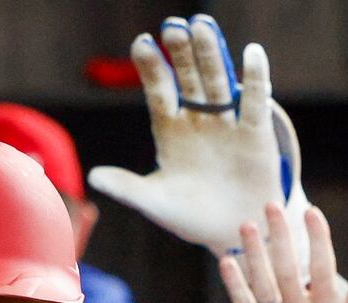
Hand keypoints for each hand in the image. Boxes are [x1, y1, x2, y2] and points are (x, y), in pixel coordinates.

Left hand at [88, 16, 308, 269]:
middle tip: (173, 26)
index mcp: (170, 132)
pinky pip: (255, 102)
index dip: (151, 68)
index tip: (141, 42)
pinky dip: (255, 79)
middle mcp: (198, 120)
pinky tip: (251, 53)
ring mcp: (227, 124)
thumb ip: (127, 188)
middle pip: (187, 79)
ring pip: (217, 82)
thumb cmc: (191, 217)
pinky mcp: (255, 134)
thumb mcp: (155, 203)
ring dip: (210, 54)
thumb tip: (92, 177)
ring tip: (202, 25)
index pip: (158, 92)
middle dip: (180, 53)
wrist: (234, 233)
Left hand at [219, 203, 347, 302]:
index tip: (312, 213)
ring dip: (254, 253)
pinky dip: (236, 286)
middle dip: (281, 236)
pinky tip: (229, 263)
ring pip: (263, 287)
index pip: (324, 270)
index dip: (318, 239)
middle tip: (273, 207)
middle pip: (288, 271)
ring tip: (247, 225)